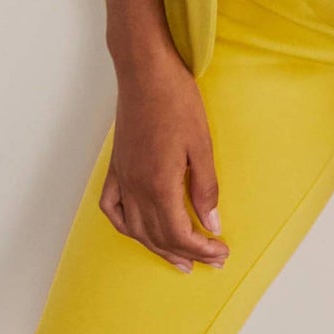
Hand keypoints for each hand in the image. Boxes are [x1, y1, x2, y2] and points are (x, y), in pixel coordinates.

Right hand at [100, 0, 228, 274]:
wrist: (146, 71)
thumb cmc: (177, 101)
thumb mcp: (202, 145)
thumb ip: (205, 188)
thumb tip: (212, 224)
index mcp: (160, 185)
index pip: (180, 234)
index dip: (201, 250)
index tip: (221, 253)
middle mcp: (137, 189)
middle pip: (159, 237)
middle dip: (187, 254)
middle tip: (211, 262)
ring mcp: (123, 178)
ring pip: (135, 229)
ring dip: (158, 248)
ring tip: (180, 261)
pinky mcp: (116, 167)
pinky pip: (112, 208)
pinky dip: (124, 226)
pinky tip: (137, 231)